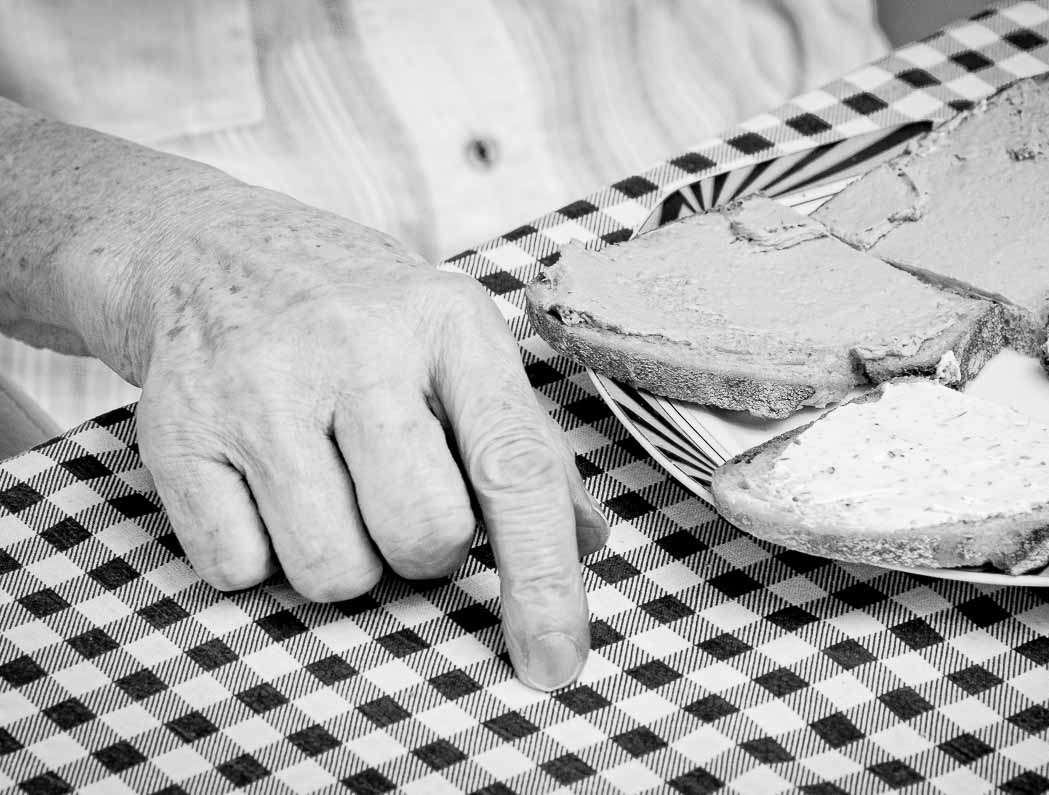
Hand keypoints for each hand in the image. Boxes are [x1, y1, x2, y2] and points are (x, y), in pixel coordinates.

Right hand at [128, 189, 608, 690]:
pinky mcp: (176, 432)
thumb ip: (524, 442)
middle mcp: (355, 346)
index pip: (514, 469)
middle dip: (426, 551)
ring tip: (331, 487)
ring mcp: (258, 386)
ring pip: (333, 572)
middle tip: (399, 497)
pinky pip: (239, 570)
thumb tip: (589, 541)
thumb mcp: (456, 344)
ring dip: (344, 558)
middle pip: (425, 536)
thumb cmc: (359, 316)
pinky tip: (262, 485)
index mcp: (448, 324)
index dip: (544, 579)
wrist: (209, 250)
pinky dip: (260, 554)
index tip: (554, 662)